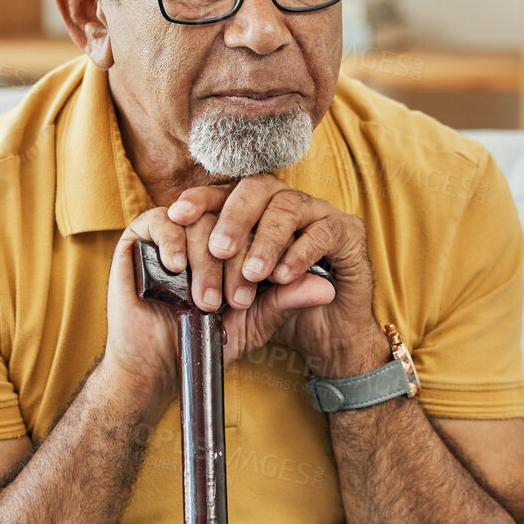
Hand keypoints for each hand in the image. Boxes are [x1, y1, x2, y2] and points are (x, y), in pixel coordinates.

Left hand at [165, 175, 388, 377]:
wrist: (331, 335)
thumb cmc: (279, 311)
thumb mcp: (241, 300)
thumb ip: (218, 281)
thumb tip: (178, 264)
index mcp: (257, 212)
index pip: (226, 192)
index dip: (201, 199)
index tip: (176, 216)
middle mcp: (286, 203)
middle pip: (256, 188)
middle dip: (233, 218)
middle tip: (218, 250)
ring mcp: (319, 213)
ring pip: (288, 206)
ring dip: (266, 240)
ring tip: (252, 273)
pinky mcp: (348, 232)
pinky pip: (322, 232)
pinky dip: (300, 253)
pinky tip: (283, 276)